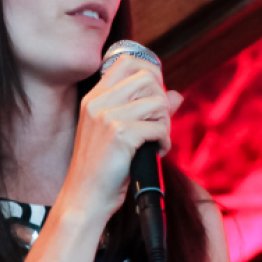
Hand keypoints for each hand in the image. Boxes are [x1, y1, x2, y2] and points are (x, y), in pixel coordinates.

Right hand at [60, 54, 183, 220]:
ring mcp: (108, 117)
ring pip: (158, 102)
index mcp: (95, 98)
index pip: (127, 62)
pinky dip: (164, 141)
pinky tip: (155, 152)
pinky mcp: (120, 135)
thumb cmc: (102, 169)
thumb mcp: (118, 133)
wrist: (85, 198)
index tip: (156, 96)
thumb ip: (145, 109)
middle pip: (148, 79)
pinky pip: (159, 127)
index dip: (151, 73)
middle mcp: (99, 102)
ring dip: (165, 124)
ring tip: (156, 142)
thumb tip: (176, 95)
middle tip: (158, 126)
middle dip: (162, 103)